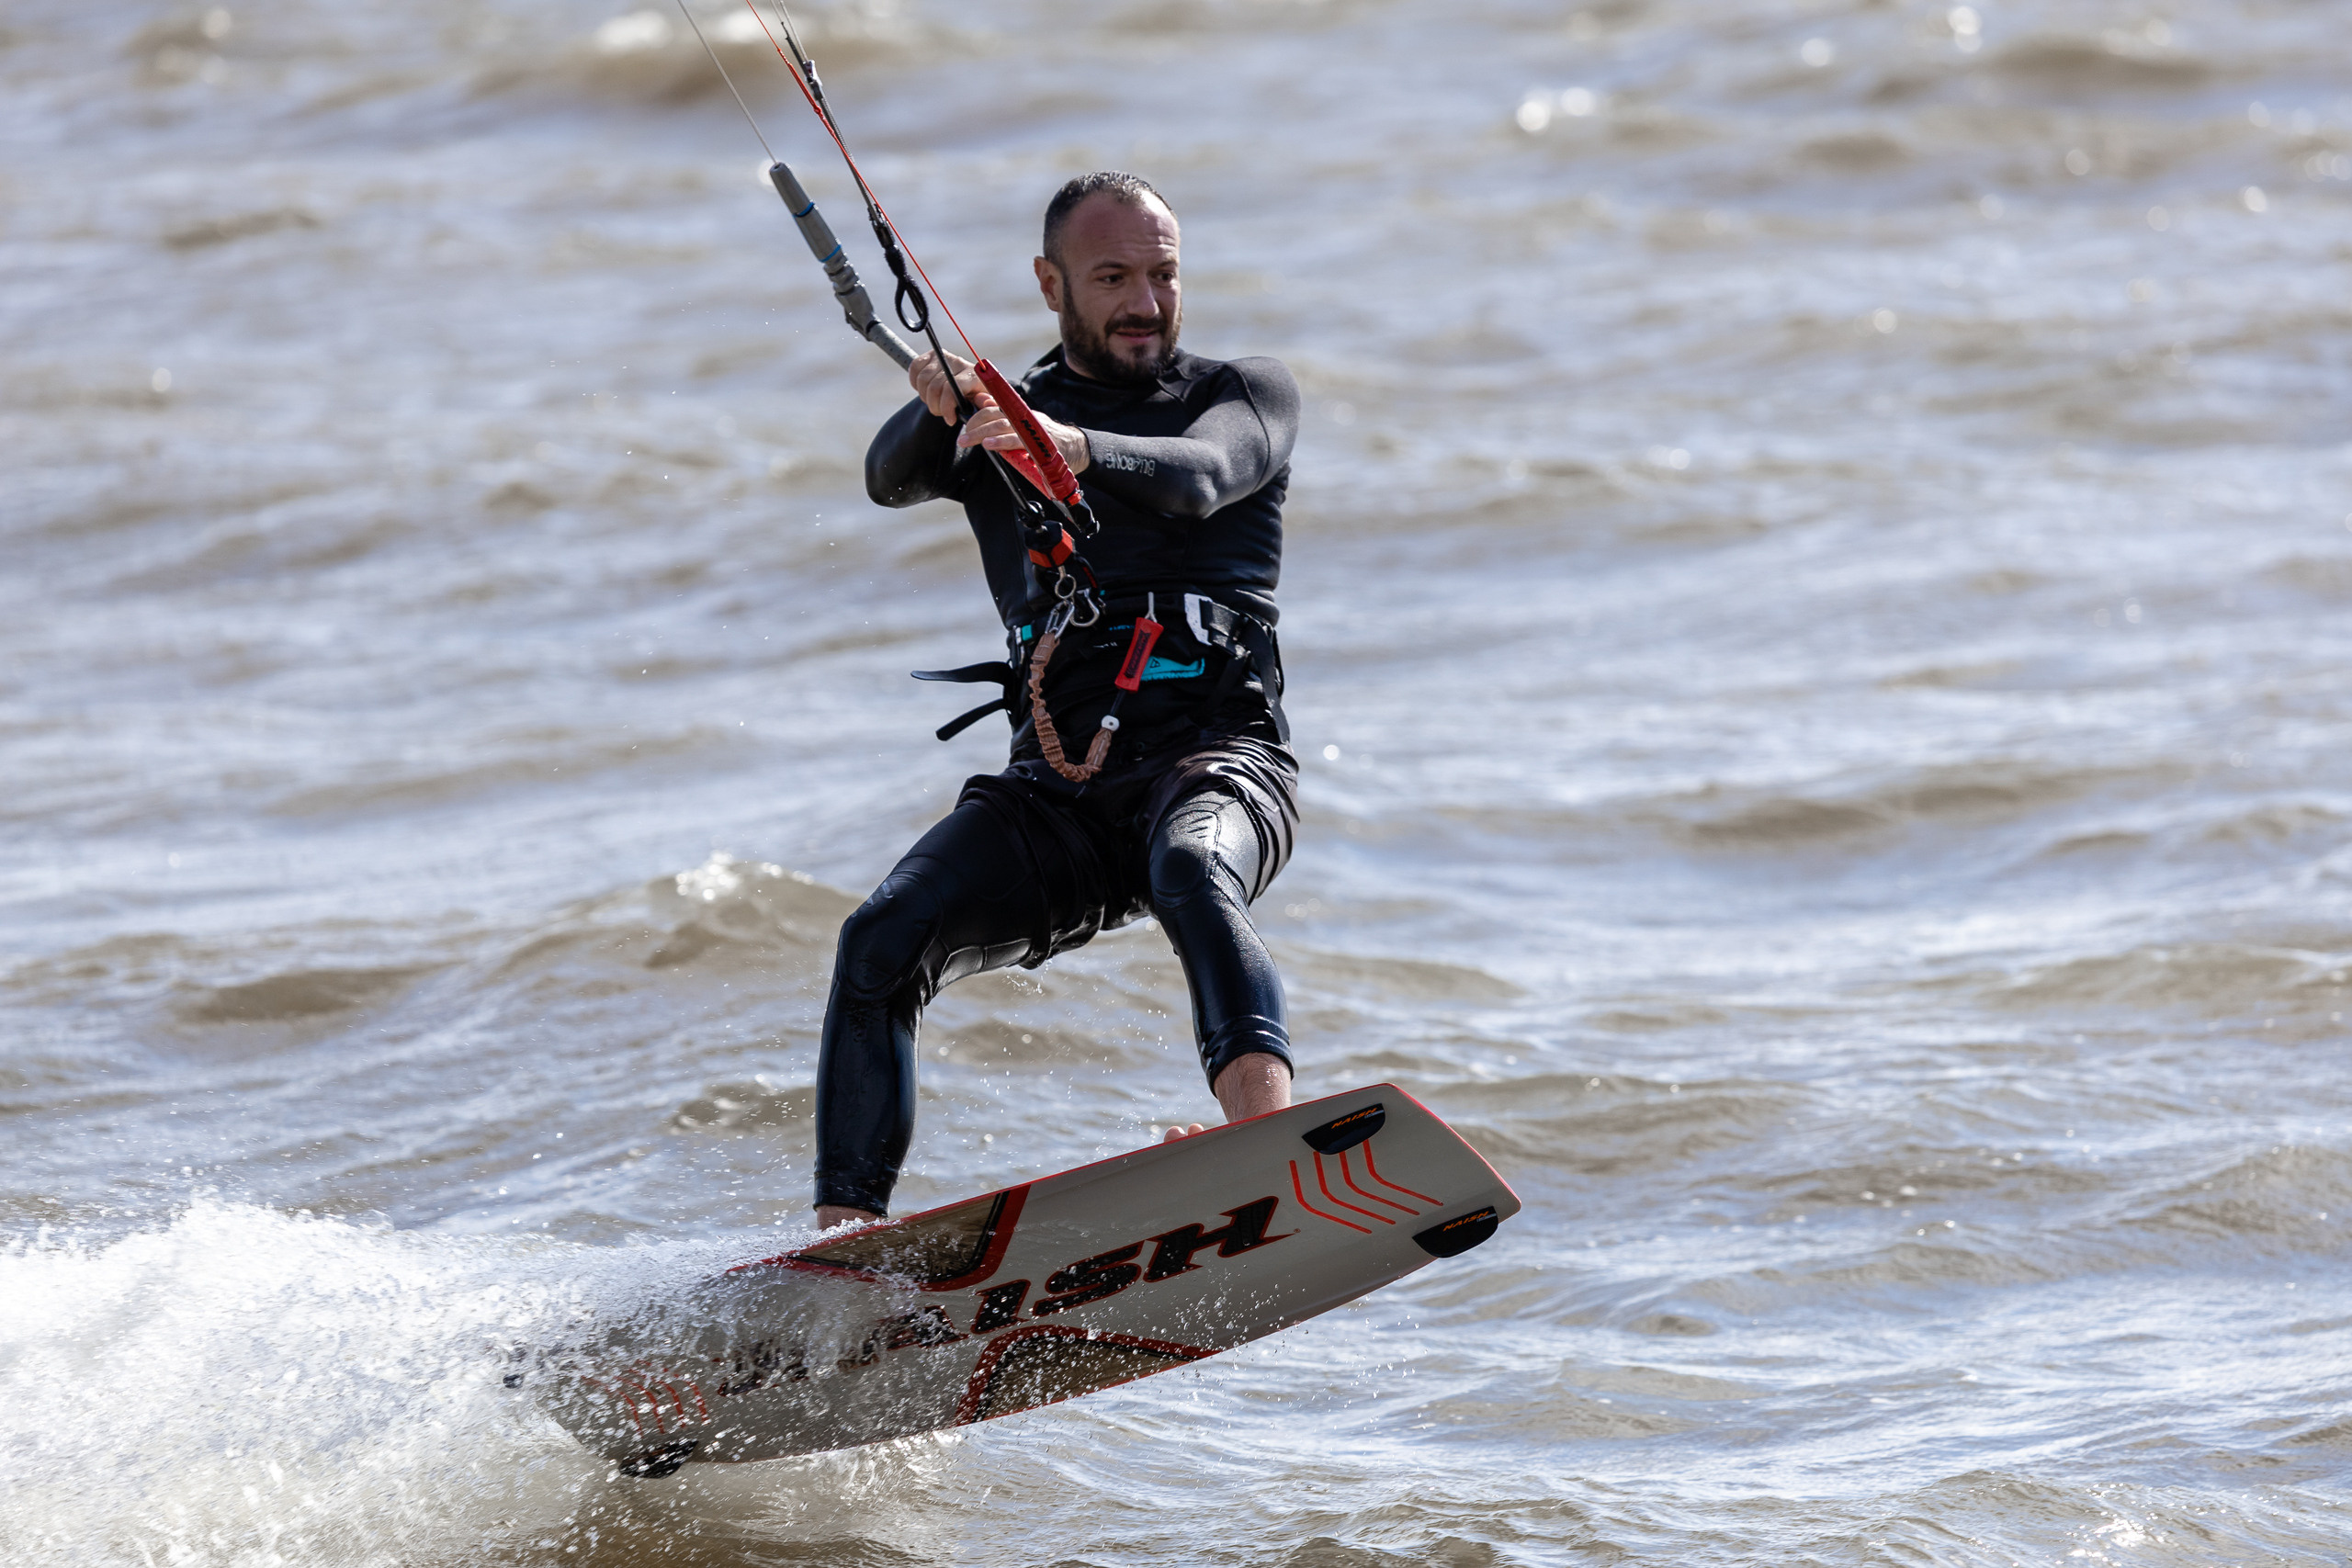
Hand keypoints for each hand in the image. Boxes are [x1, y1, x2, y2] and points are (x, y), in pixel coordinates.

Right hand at [908, 350, 979, 422]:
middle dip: (935, 406)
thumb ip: (985, 405)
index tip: (950, 420)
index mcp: (973, 375)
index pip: (951, 388)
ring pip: (923, 379)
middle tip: (941, 412)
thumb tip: (983, 402)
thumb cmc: (978, 400)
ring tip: (935, 403)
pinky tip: (925, 391)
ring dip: (925, 397)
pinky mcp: (931, 355)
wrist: (971, 387)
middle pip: (934, 387)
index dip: (946, 407)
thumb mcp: (984, 406)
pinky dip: (916, 383)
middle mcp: (958, 363)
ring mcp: (944, 357)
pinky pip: (915, 368)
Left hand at [909, 351, 1089, 473]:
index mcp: (1018, 411)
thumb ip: (1001, 416)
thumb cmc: (1044, 438)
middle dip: (974, 424)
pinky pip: (1016, 440)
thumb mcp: (1021, 425)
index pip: (993, 405)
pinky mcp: (1038, 443)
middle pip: (993, 414)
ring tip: (967, 440)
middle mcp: (1023, 415)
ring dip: (981, 433)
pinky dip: (1000, 441)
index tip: (962, 417)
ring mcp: (1031, 428)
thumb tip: (981, 401)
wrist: (1073, 448)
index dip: (976, 409)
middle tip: (961, 436)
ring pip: (1001, 425)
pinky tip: (988, 444)